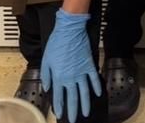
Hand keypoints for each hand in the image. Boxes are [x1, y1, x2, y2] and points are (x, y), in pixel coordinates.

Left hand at [41, 8, 100, 122]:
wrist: (70, 30)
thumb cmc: (56, 43)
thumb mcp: (46, 60)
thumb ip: (46, 76)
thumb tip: (47, 87)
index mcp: (58, 77)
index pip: (59, 97)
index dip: (59, 108)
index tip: (60, 115)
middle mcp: (70, 78)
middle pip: (73, 98)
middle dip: (73, 111)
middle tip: (74, 120)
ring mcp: (81, 72)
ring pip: (84, 92)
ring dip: (85, 104)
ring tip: (86, 113)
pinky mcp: (89, 65)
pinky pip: (94, 78)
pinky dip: (97, 87)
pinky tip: (98, 94)